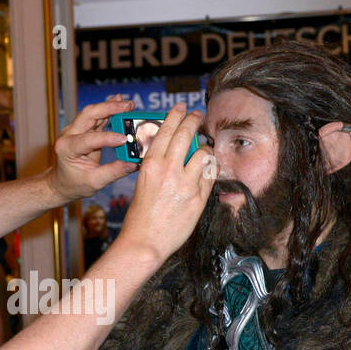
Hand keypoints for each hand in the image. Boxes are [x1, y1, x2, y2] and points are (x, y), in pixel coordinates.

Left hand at [50, 97, 138, 202]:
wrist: (61, 183)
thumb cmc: (74, 184)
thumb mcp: (95, 182)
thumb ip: (114, 172)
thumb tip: (134, 164)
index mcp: (67, 148)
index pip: (89, 139)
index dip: (108, 138)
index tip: (125, 139)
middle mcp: (68, 135)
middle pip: (89, 114)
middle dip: (109, 108)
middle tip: (128, 107)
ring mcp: (75, 130)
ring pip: (93, 112)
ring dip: (111, 106)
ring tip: (128, 105)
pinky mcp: (83, 129)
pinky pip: (97, 116)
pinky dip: (109, 110)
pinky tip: (121, 104)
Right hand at [111, 104, 213, 264]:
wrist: (145, 241)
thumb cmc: (140, 216)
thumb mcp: (142, 183)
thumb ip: (156, 166)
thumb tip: (169, 152)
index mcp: (151, 165)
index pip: (166, 131)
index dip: (176, 115)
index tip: (181, 108)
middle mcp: (169, 170)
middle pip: (186, 135)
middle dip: (194, 120)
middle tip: (197, 115)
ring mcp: (186, 183)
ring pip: (203, 153)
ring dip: (205, 149)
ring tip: (204, 150)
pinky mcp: (199, 197)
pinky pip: (211, 174)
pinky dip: (211, 168)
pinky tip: (209, 168)